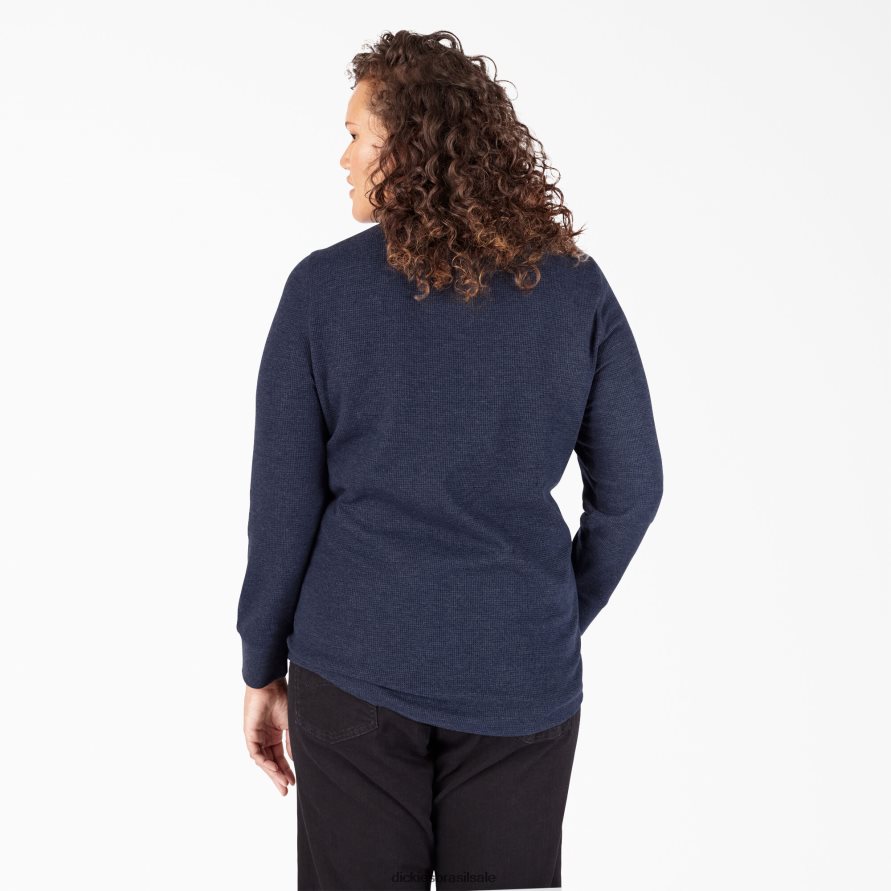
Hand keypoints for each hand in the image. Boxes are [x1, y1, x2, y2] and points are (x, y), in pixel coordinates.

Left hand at [243, 678, 295, 795]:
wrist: (271, 684)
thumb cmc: (283, 698)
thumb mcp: (291, 724)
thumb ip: (291, 742)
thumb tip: (295, 760)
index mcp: (276, 734)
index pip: (280, 757)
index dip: (286, 770)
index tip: (294, 782)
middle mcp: (266, 737)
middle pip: (271, 762)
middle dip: (278, 777)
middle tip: (285, 791)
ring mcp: (257, 736)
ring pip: (263, 760)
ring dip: (272, 772)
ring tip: (282, 783)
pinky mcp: (250, 734)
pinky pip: (256, 753)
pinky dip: (264, 762)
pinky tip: (273, 769)